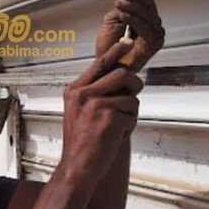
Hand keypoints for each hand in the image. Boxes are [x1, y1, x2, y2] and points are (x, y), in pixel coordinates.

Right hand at [61, 41, 142, 181]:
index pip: (99, 64)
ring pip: (130, 97)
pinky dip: (129, 126)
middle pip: (122, 74)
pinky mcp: (108, 118)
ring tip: (116, 125)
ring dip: (129, 112)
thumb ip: (95, 91)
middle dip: (134, 85)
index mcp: (75, 89)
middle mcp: (83, 93)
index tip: (128, 42)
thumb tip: (122, 75)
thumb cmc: (81, 140)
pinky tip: (115, 136)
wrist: (77, 166)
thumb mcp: (79, 110)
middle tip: (133, 93)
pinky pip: (132, 115)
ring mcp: (95, 105)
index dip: (116, 52)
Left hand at [96, 0, 164, 71]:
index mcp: (141, 15)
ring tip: (120, 6)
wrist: (106, 64)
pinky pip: (148, 28)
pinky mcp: (155, 43)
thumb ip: (123, 2)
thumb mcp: (112, 18)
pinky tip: (126, 17)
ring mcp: (154, 32)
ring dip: (133, 7)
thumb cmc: (108, 47)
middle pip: (149, 2)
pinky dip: (135, 20)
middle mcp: (150, 23)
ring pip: (149, 13)